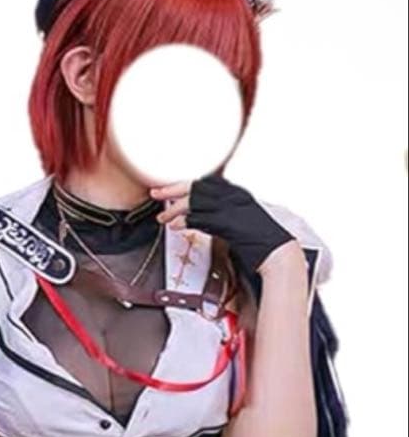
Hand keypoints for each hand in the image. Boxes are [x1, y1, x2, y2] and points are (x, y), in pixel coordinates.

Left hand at [150, 173, 299, 279]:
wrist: (280, 254)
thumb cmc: (262, 244)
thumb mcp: (239, 225)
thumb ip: (219, 219)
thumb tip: (199, 219)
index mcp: (238, 194)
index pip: (206, 183)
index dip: (184, 185)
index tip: (169, 189)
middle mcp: (235, 197)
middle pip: (198, 186)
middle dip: (173, 189)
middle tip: (156, 193)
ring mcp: (233, 209)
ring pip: (197, 200)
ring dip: (176, 208)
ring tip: (163, 216)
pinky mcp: (230, 224)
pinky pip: (203, 218)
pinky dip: (187, 220)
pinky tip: (177, 225)